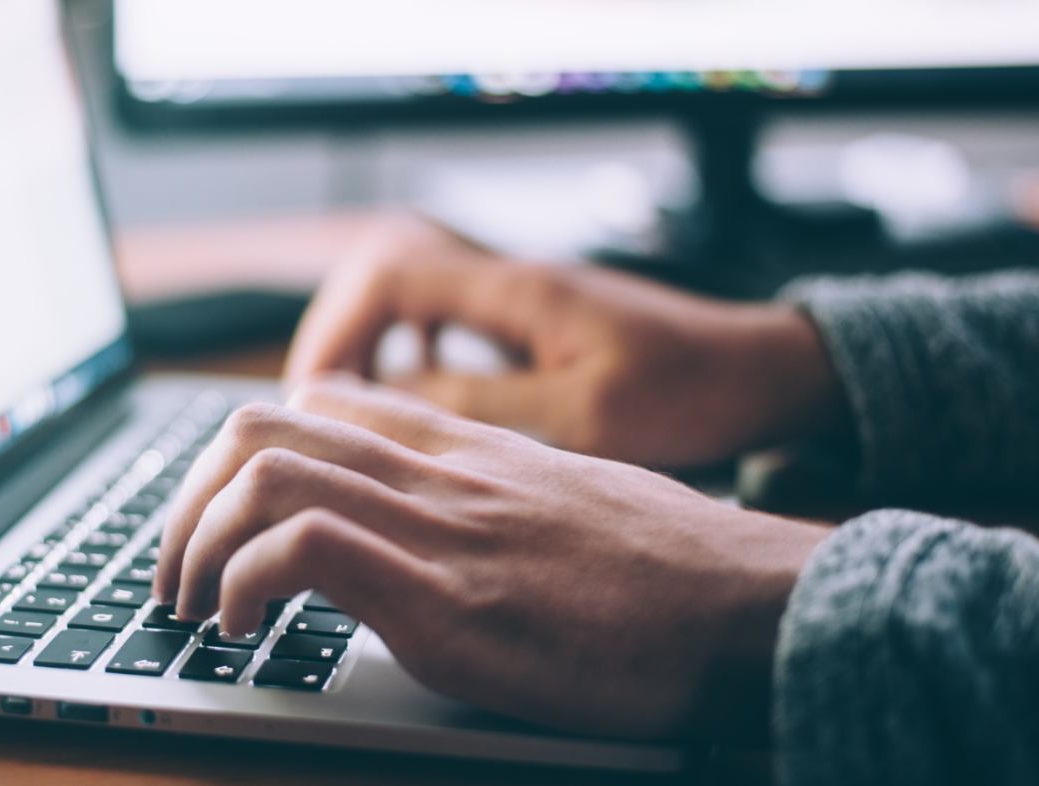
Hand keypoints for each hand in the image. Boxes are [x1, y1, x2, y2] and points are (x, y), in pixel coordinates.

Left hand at [154, 375, 828, 739]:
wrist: (755, 606)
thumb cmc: (672, 570)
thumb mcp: (567, 503)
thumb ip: (490, 496)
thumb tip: (439, 527)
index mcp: (464, 449)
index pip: (319, 402)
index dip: (242, 455)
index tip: (222, 519)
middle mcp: (439, 471)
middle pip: (262, 425)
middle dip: (187, 499)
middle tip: (176, 570)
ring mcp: (440, 528)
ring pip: (264, 471)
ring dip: (195, 542)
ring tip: (193, 605)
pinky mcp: (448, 599)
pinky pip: (304, 548)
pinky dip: (243, 583)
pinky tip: (243, 629)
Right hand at [285, 216, 845, 467]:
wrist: (761, 373)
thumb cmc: (690, 392)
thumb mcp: (582, 415)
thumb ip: (480, 406)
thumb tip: (383, 403)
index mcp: (516, 291)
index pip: (388, 275)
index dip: (336, 331)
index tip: (314, 396)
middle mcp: (510, 282)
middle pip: (384, 281)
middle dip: (340, 341)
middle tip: (316, 413)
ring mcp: (522, 300)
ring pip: (413, 304)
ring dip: (372, 351)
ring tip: (349, 416)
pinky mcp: (535, 325)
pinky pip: (448, 327)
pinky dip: (414, 360)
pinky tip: (416, 407)